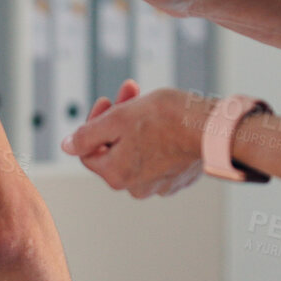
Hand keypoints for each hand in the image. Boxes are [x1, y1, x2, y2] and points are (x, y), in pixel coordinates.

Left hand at [63, 86, 211, 198]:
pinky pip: (158, 157)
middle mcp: (136, 186)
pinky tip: (167, 122)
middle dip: (118, 118)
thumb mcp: (118, 118)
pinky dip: (157, 139)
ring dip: (137, 126)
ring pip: (136, 150)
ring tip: (150, 103)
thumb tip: (67, 146)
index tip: (108, 100)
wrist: (213, 128)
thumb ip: (86, 135)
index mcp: (116, 175)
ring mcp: (159, 184)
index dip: (93, 121)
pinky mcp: (178, 177)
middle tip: (129, 93)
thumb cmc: (168, 120)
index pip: (89, 150)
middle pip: (114, 148)